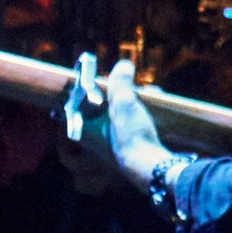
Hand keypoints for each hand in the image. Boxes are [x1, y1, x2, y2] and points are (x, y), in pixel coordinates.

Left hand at [97, 54, 168, 192]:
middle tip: (132, 84)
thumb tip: (123, 65)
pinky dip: (139, 112)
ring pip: (118, 112)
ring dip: (133, 100)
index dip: (89, 87)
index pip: (77, 101)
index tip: (101, 78)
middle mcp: (94, 136)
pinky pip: (130, 122)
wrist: (149, 167)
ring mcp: (111, 142)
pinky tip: (154, 105)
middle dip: (119, 91)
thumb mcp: (123, 102)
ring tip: (149, 93)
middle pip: (101, 104)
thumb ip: (120, 81)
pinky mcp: (128, 146)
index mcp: (84, 127)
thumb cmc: (129, 136)